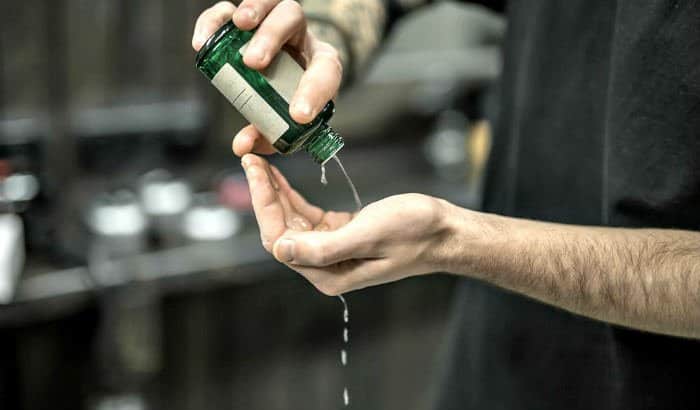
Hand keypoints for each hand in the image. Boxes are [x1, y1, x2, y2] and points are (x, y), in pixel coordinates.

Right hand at [192, 1, 343, 156]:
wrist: (286, 81)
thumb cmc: (290, 101)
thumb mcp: (287, 122)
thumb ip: (268, 136)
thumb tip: (242, 145)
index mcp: (320, 64)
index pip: (326, 70)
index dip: (315, 92)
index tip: (298, 115)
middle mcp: (299, 36)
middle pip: (293, 18)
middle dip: (273, 37)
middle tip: (254, 63)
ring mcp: (272, 24)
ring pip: (270, 3)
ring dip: (254, 10)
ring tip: (239, 26)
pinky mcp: (244, 21)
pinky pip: (228, 11)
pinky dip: (214, 21)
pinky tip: (202, 42)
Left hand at [242, 154, 453, 294]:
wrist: (445, 230)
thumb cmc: (416, 232)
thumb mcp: (369, 235)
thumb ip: (324, 248)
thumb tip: (280, 250)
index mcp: (329, 273)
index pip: (281, 240)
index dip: (263, 204)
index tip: (254, 170)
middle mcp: (327, 267)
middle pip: (281, 231)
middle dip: (264, 196)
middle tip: (251, 159)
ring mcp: (333, 252)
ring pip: (291, 223)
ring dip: (276, 194)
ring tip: (261, 163)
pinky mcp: (340, 236)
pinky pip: (307, 218)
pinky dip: (293, 197)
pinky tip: (283, 179)